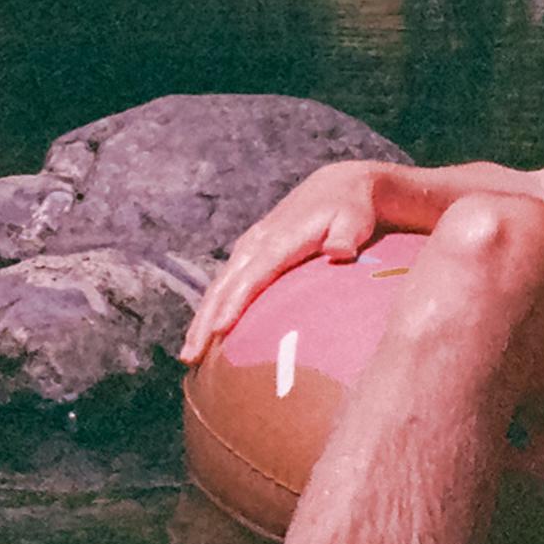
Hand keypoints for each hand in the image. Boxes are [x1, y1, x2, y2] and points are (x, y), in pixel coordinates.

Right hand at [177, 162, 394, 363]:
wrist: (337, 186)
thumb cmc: (350, 209)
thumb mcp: (354, 219)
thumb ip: (345, 236)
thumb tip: (339, 252)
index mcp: (280, 240)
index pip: (253, 276)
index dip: (235, 303)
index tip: (220, 330)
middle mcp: (256, 243)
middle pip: (224, 286)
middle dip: (205, 321)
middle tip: (191, 357)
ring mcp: (249, 248)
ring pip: (218, 288)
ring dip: (201, 320)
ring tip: (189, 356)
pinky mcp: (249, 253)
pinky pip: (225, 285)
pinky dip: (211, 310)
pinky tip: (205, 336)